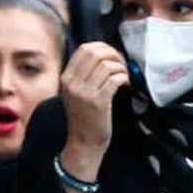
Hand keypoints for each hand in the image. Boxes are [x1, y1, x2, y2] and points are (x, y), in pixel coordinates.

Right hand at [60, 42, 128, 192]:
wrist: (83, 144)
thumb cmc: (84, 119)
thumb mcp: (76, 94)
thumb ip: (84, 75)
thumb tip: (104, 55)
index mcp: (66, 78)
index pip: (84, 49)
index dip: (103, 48)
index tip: (112, 57)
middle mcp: (73, 83)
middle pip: (96, 52)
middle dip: (113, 54)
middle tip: (122, 65)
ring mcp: (84, 92)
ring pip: (107, 64)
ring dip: (121, 68)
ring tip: (124, 77)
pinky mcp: (98, 101)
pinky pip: (115, 78)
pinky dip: (124, 78)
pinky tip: (126, 85)